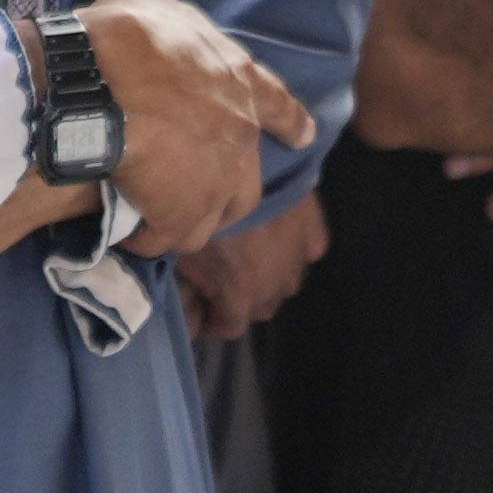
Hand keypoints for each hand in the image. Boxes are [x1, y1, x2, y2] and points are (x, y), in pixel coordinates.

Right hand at [72, 0, 314, 261]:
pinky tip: (128, 234)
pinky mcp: (180, 213)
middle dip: (224, 194)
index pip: (276, 104)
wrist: (99, 82)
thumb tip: (165, 24)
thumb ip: (172, 22)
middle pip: (246, 184)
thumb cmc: (126, 36)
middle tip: (194, 196)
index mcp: (239, 81)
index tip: (304, 137)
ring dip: (186, 222)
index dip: (289, 121)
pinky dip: (147, 237)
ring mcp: (216, 181)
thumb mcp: (153, 3)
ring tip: (157, 222)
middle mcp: (240, 136)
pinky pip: (165, 238)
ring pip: (210, 220)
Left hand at [176, 195, 324, 339]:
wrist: (237, 165)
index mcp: (241, 295)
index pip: (229, 328)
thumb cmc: (200, 214)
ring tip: (249, 259)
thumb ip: (183, 292)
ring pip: (286, 284)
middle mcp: (275, 284)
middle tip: (218, 282)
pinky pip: (308, 252)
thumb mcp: (179, 256)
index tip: (198, 313)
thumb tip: (186, 314)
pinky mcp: (313, 230)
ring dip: (268, 279)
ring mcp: (297, 257)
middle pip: (259, 308)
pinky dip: (294, 252)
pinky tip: (279, 240)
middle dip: (239, 302)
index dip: (210, 322)